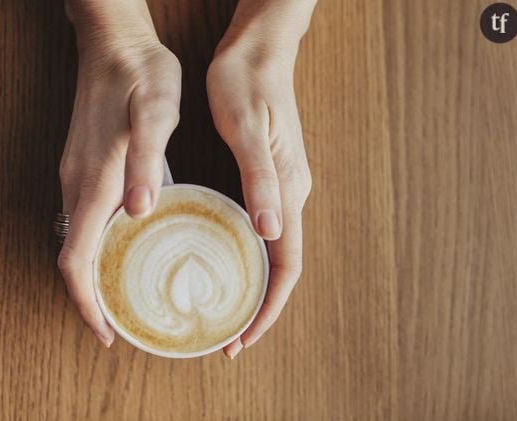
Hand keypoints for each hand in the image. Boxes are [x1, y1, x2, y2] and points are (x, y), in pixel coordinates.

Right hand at [58, 1, 180, 346]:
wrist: (116, 43)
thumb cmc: (141, 76)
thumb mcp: (156, 112)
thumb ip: (148, 161)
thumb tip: (139, 212)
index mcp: (95, 182)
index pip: (77, 261)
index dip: (87, 303)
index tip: (107, 332)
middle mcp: (78, 184)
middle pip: (75, 259)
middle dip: (94, 298)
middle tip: (125, 323)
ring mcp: (77, 174)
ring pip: (80, 240)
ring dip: (98, 273)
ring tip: (129, 295)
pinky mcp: (85, 164)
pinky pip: (87, 218)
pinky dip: (102, 245)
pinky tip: (130, 246)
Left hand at [206, 6, 312, 357]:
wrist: (259, 51)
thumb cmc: (248, 85)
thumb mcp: (246, 129)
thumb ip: (260, 180)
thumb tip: (271, 232)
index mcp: (288, 189)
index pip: (287, 265)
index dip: (269, 306)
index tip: (245, 337)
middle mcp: (290, 195)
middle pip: (282, 267)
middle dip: (260, 307)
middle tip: (230, 337)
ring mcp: (282, 187)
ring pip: (273, 252)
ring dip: (254, 286)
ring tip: (226, 311)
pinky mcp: (268, 177)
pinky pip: (263, 231)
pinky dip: (248, 258)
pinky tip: (226, 262)